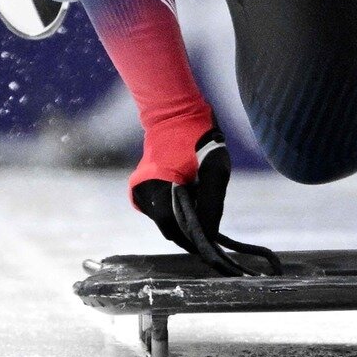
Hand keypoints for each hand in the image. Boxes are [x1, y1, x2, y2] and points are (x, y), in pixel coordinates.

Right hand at [130, 124, 230, 252]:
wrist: (175, 111)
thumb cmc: (198, 136)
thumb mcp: (215, 168)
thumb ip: (212, 203)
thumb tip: (210, 234)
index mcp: (155, 187)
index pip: (172, 227)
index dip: (192, 238)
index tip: (211, 244)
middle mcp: (142, 192)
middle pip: (168, 226)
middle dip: (190, 229)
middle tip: (210, 224)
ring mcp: (141, 190)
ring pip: (165, 219)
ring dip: (184, 218)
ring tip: (202, 202)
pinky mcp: (144, 189)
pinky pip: (162, 208)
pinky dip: (177, 209)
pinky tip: (192, 196)